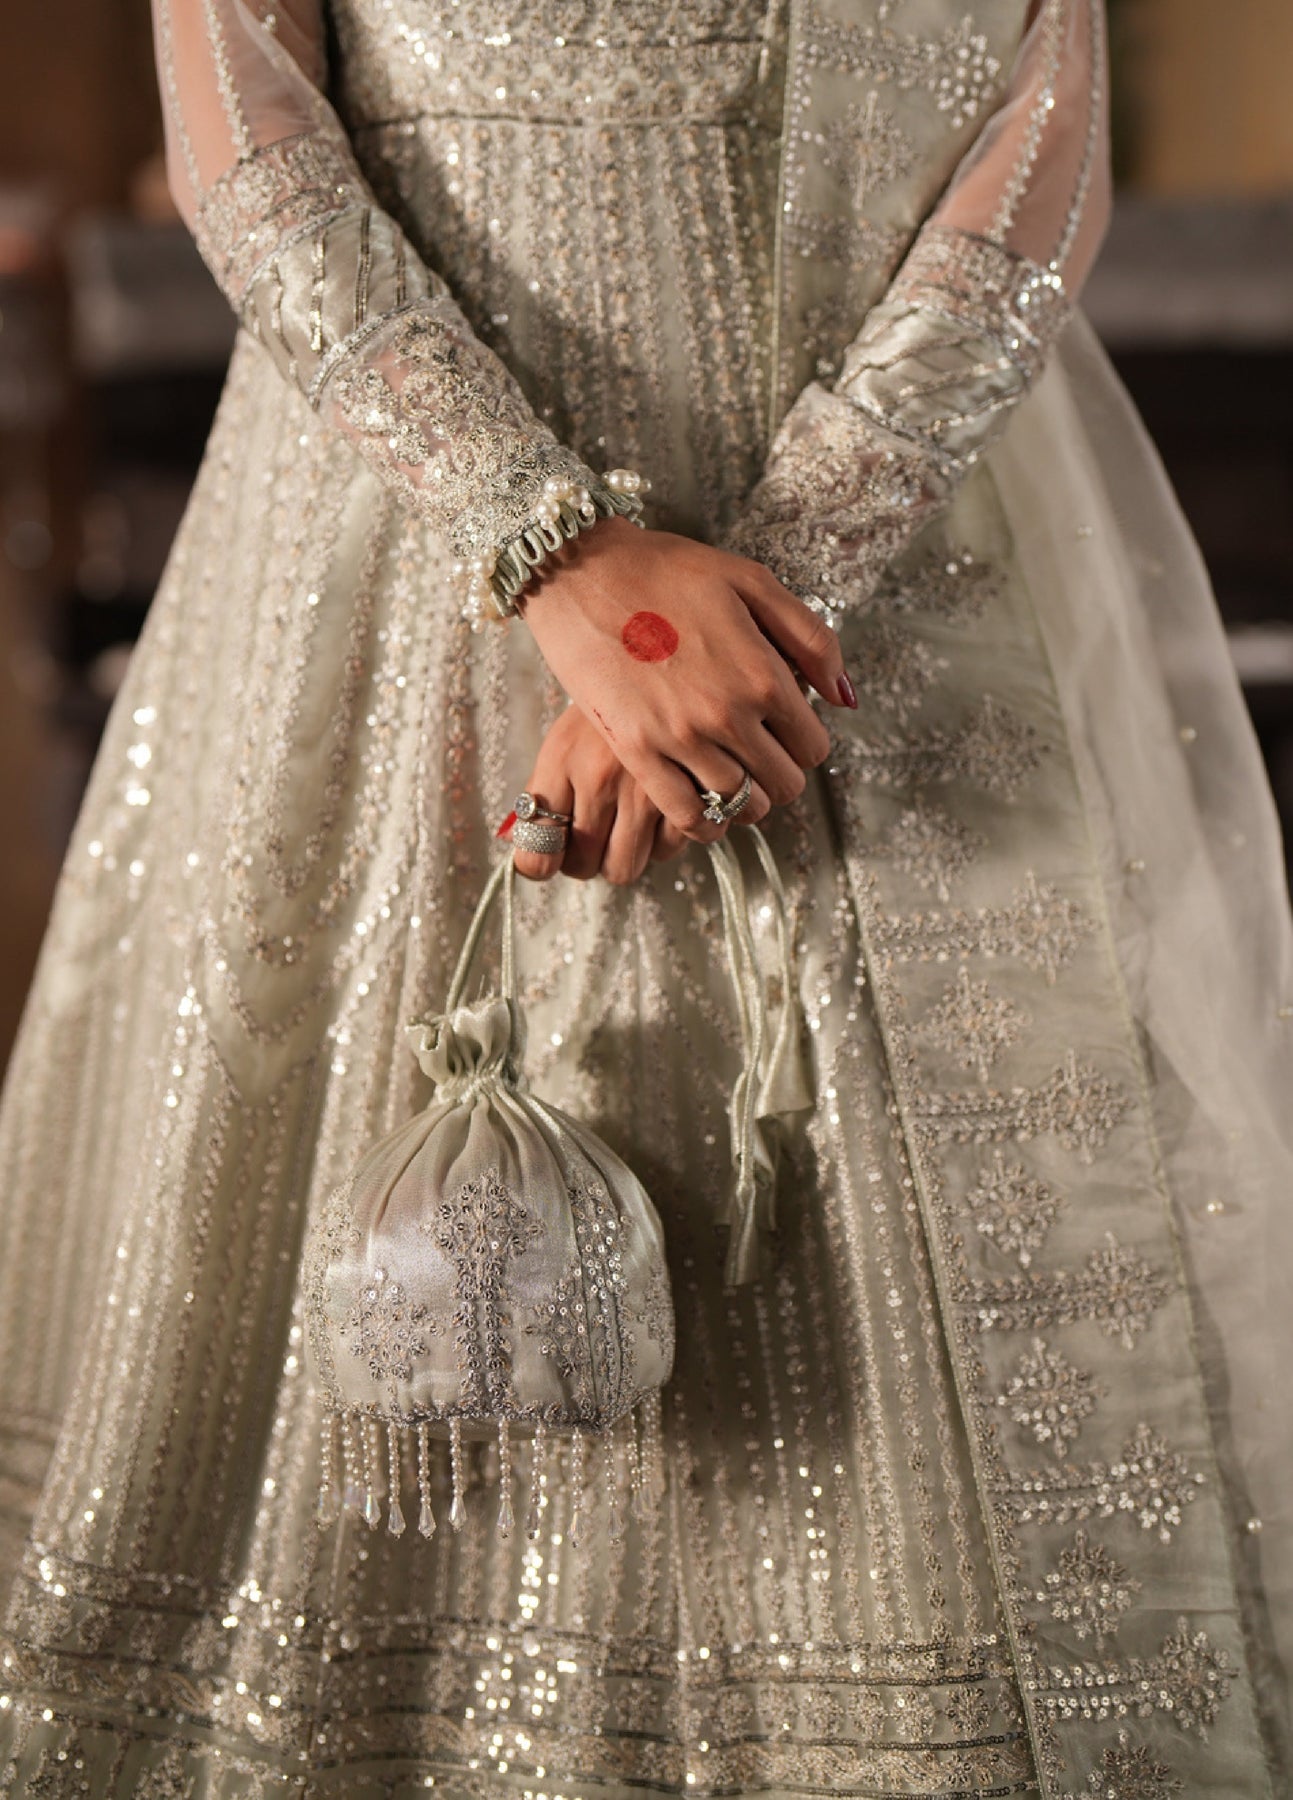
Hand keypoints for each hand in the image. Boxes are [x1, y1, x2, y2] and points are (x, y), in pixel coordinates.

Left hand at [507, 704, 772, 884]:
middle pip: (586, 868)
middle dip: (591, 859)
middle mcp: (600, 779)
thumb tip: (535, 864)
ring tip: (637, 819)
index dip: (542, 862)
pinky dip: (673, 833)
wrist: (666, 636)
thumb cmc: (611, 690)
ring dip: (633, 851)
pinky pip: (676, 846)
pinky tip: (673, 802)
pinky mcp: (695, 786)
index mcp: (562, 763)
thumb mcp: (566, 731)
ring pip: (631, 866)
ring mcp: (648, 786)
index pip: (536, 854)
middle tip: (600, 835)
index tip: (552, 854)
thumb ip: (546, 793)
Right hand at [520, 517, 855, 842]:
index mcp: (763, 673)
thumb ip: (810, 638)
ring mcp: (682, 738)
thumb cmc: (665, 569)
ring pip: (740, 806)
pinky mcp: (638, 752)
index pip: (812, 746)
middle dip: (779, 774)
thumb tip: (844, 697)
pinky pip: (688, 815)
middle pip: (783, 783)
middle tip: (760, 756)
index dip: (804, 742)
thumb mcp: (751, 581)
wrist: (582, 571)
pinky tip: (702, 805)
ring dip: (744, 799)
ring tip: (730, 777)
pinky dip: (704, 822)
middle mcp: (729, 714)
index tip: (785, 731)